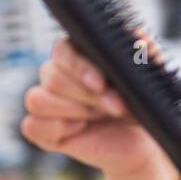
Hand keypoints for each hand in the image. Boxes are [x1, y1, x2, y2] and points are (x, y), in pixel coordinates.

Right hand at [20, 31, 173, 179]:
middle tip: (116, 106)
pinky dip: (57, 129)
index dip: (78, 66)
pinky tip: (80, 129)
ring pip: (38, 99)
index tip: (101, 83)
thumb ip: (146, 55)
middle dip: (88, 95)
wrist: (139, 142)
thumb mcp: (149, 79)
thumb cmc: (139, 106)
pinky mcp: (43, 130)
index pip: (62, 50)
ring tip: (101, 116)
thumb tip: (141, 37)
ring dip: (74, 110)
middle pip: (52, 77)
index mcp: (77, 56)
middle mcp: (56, 76)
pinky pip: (32, 126)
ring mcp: (47, 103)